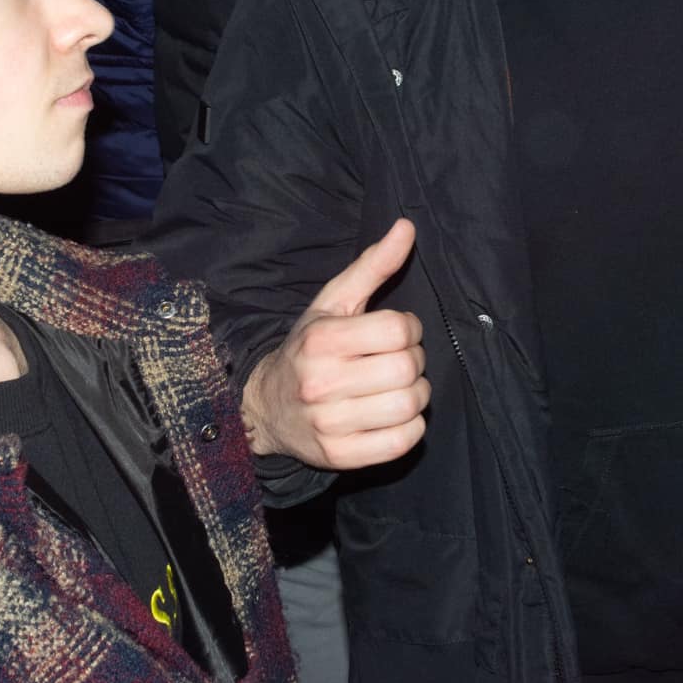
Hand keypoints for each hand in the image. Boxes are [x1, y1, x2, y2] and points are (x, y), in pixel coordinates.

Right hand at [242, 219, 428, 468]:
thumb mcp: (333, 303)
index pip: (400, 329)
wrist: (267, 407)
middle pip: (407, 369)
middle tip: (398, 360)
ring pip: (409, 406)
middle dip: (414, 362)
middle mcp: (322, 382)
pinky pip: (402, 442)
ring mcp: (329, 423)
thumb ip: (372, 266)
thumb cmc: (309, 348)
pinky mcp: (339, 456)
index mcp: (322, 339)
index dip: (410, 328)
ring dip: (415, 394)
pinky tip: (393, 414)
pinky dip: (410, 426)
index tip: (397, 332)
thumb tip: (407, 227)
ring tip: (396, 387)